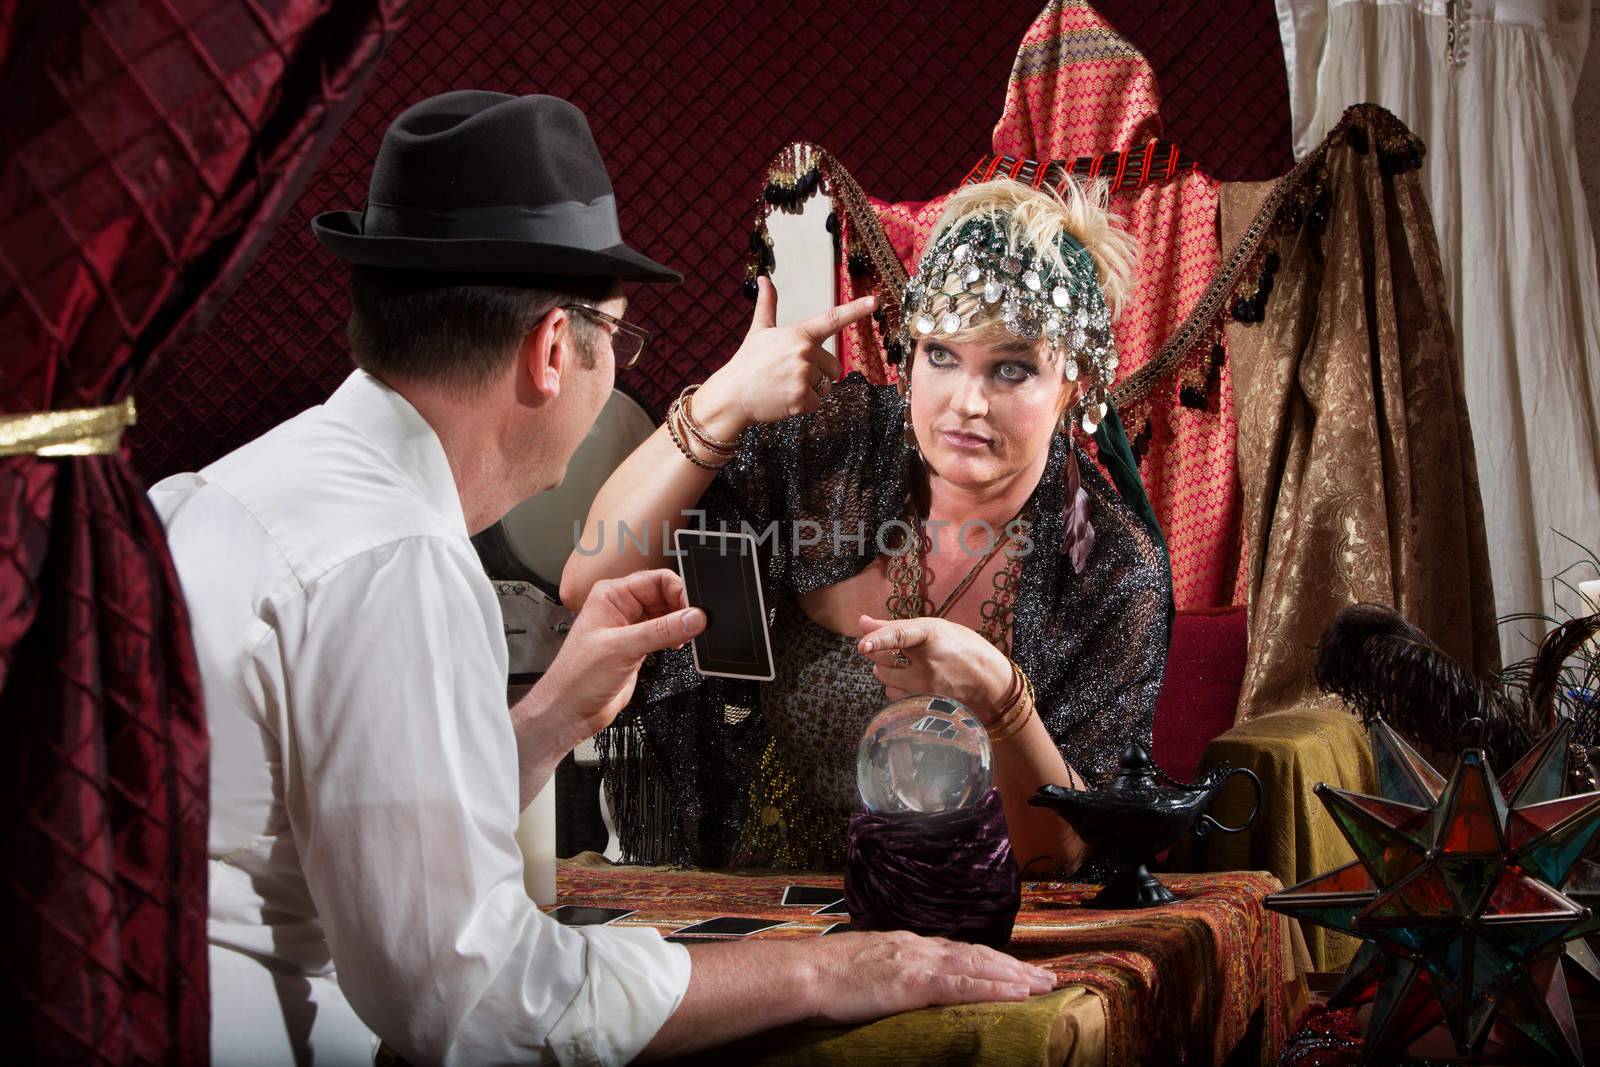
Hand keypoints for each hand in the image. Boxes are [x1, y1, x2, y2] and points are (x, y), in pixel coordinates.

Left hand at [535, 569, 705, 744]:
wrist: (570, 710)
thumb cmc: (577, 677)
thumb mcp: (623, 648)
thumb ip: (662, 631)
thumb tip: (693, 617)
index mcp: (611, 595)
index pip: (656, 580)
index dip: (679, 591)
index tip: (695, 610)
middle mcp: (621, 608)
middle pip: (665, 596)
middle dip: (682, 609)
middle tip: (695, 625)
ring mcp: (630, 627)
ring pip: (667, 615)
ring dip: (680, 625)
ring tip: (685, 638)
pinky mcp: (637, 646)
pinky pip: (664, 633)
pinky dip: (675, 638)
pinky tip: (678, 646)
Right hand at [691, 277, 875, 438]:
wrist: (732, 396)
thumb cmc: (747, 363)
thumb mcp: (758, 330)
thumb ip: (768, 304)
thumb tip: (764, 279)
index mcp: (798, 333)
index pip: (832, 318)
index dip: (855, 309)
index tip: (874, 301)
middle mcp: (804, 351)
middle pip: (834, 366)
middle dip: (819, 374)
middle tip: (791, 375)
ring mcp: (803, 375)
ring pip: (825, 386)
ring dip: (810, 390)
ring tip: (784, 386)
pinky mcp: (802, 398)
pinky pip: (817, 403)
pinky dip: (803, 405)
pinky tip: (784, 399)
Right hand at [804, 931, 1056, 1024]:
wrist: (805, 972)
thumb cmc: (824, 976)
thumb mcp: (864, 966)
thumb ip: (889, 971)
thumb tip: (899, 985)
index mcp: (907, 945)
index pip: (958, 951)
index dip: (990, 960)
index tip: (1014, 969)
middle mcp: (919, 947)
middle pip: (977, 954)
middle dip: (1012, 966)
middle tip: (1045, 977)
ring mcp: (919, 963)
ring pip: (979, 965)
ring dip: (1014, 975)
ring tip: (1042, 984)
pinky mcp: (915, 982)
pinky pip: (964, 984)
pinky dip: (995, 987)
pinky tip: (1017, 993)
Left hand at [857, 615, 1013, 720]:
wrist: (991, 685)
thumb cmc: (964, 649)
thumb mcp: (935, 628)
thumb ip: (895, 626)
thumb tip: (861, 622)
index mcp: (933, 636)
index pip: (900, 636)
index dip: (879, 639)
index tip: (862, 644)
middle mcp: (928, 663)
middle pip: (881, 659)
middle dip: (879, 653)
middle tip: (894, 650)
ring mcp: (926, 687)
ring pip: (885, 679)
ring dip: (886, 671)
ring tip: (906, 665)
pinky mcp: (924, 704)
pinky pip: (893, 696)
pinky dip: (895, 688)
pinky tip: (911, 682)